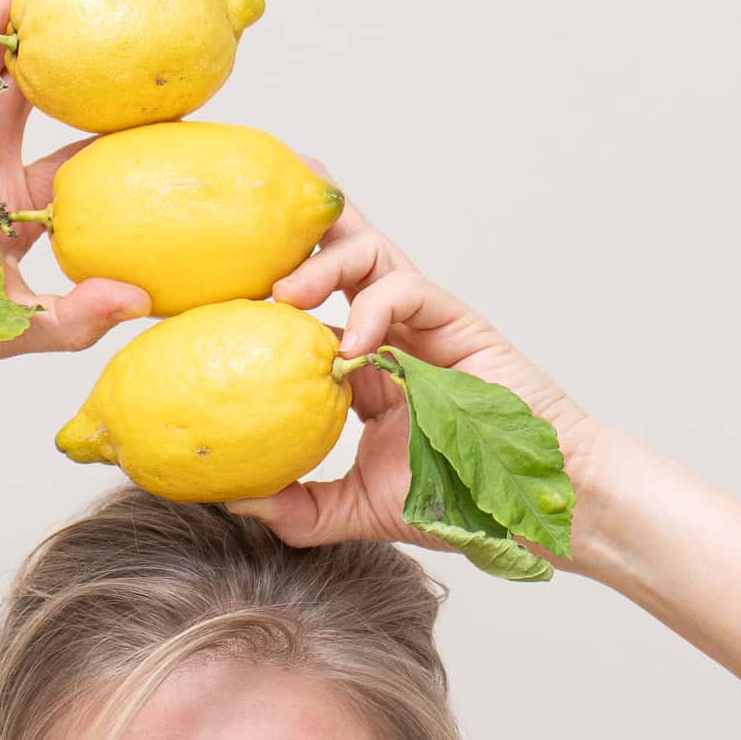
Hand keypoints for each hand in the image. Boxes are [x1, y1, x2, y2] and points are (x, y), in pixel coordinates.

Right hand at [0, 0, 149, 391]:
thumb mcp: (10, 326)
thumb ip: (75, 316)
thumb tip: (142, 297)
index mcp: (7, 209)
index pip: (69, 162)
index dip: (108, 140)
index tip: (159, 115)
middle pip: (32, 104)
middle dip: (69, 69)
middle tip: (115, 32)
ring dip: (20, 39)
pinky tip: (2, 9)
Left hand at [228, 191, 603, 553]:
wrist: (528, 508)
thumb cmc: (458, 501)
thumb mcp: (358, 510)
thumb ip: (298, 507)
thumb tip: (230, 501)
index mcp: (362, 364)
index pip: (306, 308)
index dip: (265, 284)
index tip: (212, 277)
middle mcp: (388, 331)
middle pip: (335, 257)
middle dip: (293, 230)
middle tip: (242, 230)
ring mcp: (423, 324)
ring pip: (369, 256)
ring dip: (322, 261)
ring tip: (283, 290)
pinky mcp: (459, 322)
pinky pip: (410, 292)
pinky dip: (376, 305)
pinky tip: (351, 342)